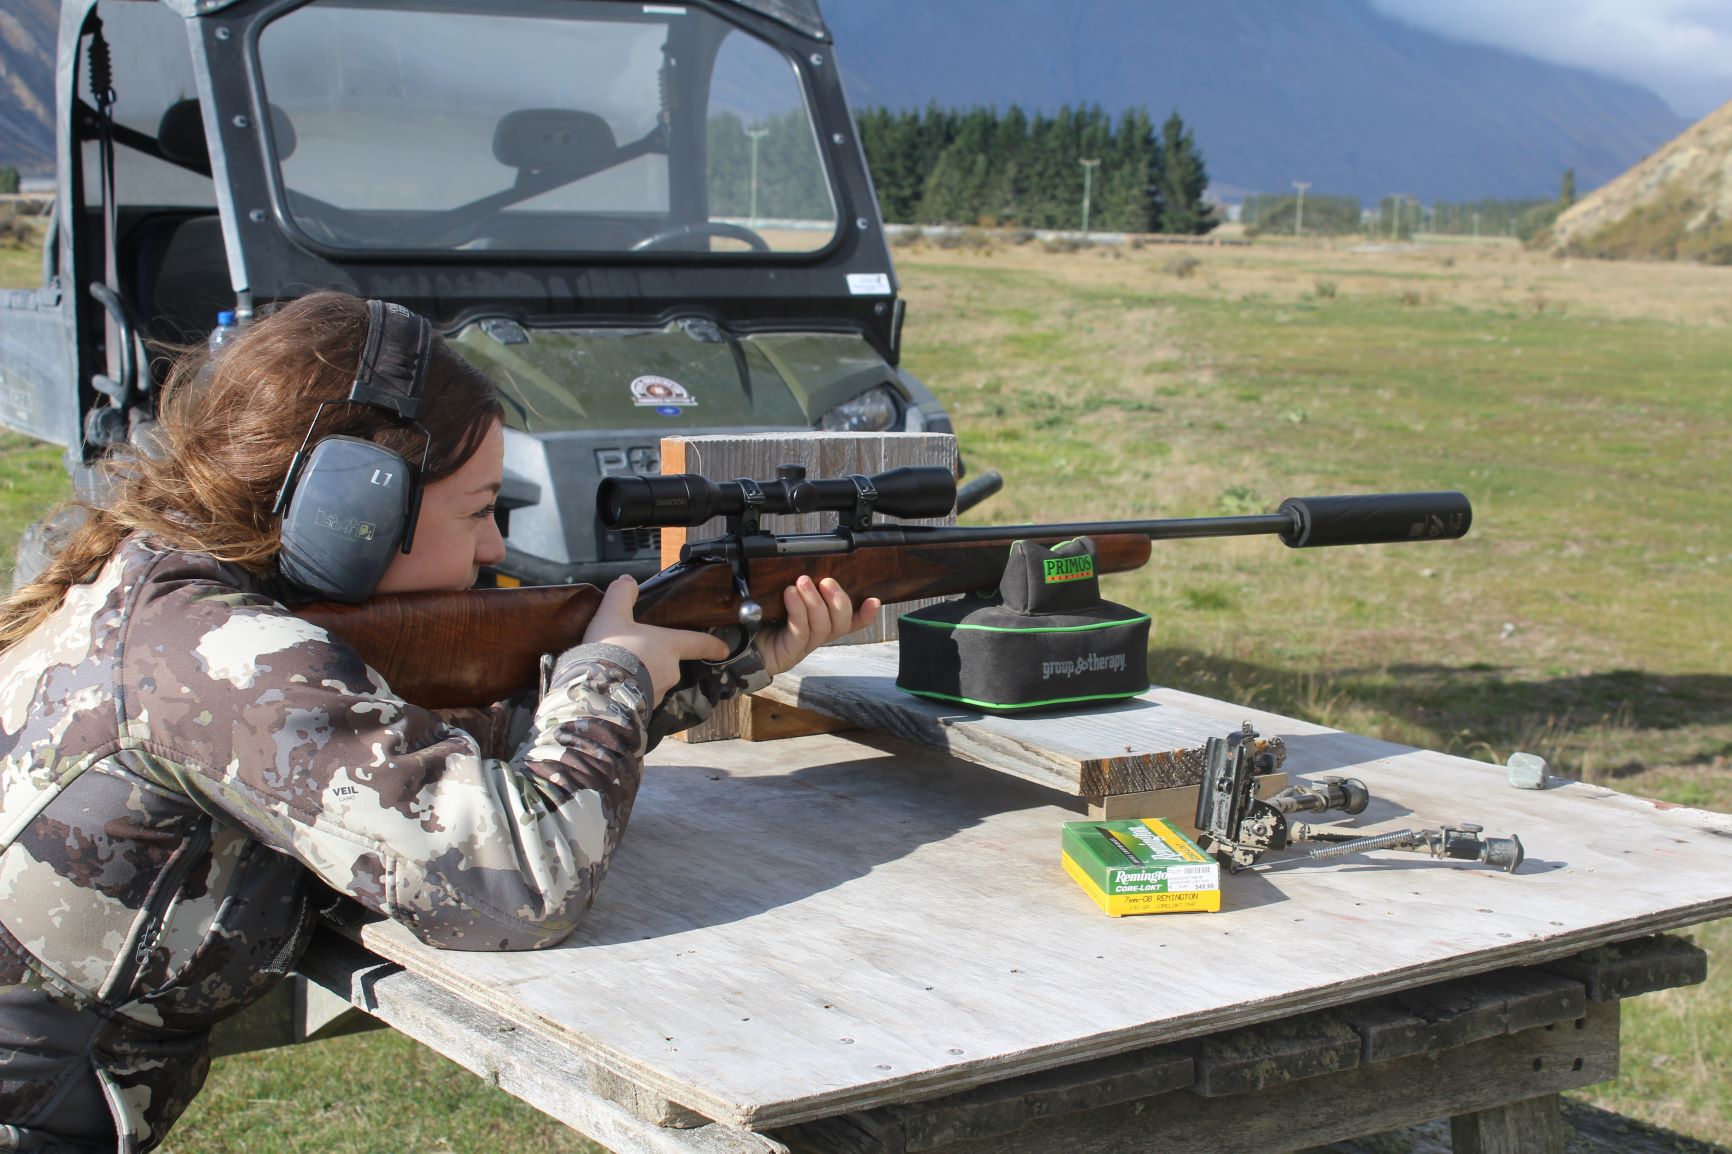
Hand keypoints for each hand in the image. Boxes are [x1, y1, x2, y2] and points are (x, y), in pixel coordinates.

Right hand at [582, 576, 729, 705]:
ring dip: (640, 677)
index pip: (698, 643)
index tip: (724, 650)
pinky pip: (640, 698)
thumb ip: (620, 596)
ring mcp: (658, 693)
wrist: (595, 691)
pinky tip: (612, 687)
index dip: (713, 645)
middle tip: (630, 654)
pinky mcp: (644, 711)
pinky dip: (630, 692)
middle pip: (668, 662)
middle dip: (653, 659)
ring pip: (653, 681)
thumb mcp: (611, 615)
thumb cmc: (610, 649)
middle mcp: (670, 671)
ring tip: (615, 671)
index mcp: (668, 646)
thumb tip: (627, 581)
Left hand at [758, 576, 881, 676]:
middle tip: (826, 581)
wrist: (740, 644)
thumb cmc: (762, 618)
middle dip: (838, 600)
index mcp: (821, 624)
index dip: (865, 614)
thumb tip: (810, 568)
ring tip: (802, 583)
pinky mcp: (790, 651)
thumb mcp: (785, 599)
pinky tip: (790, 595)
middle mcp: (817, 635)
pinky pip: (800, 630)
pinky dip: (798, 610)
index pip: (851, 621)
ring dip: (814, 601)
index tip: (873, 600)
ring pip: (822, 626)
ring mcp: (805, 645)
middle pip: (840, 623)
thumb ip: (801, 588)